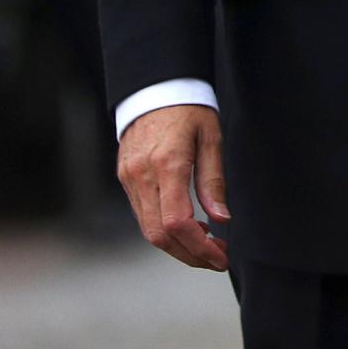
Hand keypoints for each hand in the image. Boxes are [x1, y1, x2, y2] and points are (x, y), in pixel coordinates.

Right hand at [116, 104, 229, 271]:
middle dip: (190, 255)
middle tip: (217, 258)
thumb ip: (214, 181)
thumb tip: (222, 219)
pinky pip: (143, 215)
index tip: (221, 257)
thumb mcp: (211, 139)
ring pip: (149, 229)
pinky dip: (165, 229)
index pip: (177, 222)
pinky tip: (189, 228)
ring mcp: (129, 179)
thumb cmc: (189, 110)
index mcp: (167, 164)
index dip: (199, 247)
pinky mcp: (125, 178)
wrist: (154, 89)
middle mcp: (142, 176)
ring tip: (208, 245)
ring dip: (178, 246)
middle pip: (160, 234)